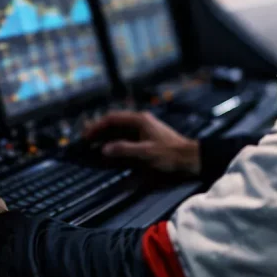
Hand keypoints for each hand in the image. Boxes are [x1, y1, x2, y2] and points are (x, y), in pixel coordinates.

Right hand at [83, 110, 200, 174]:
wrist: (191, 157)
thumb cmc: (170, 154)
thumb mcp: (146, 153)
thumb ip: (124, 149)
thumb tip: (104, 148)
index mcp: (139, 120)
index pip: (112, 119)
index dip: (97, 126)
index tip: (86, 135)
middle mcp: (140, 121)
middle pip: (114, 122)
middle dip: (99, 129)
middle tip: (85, 139)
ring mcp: (144, 128)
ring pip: (119, 129)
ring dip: (106, 135)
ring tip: (93, 143)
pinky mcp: (147, 136)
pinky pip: (126, 135)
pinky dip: (115, 140)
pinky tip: (110, 147)